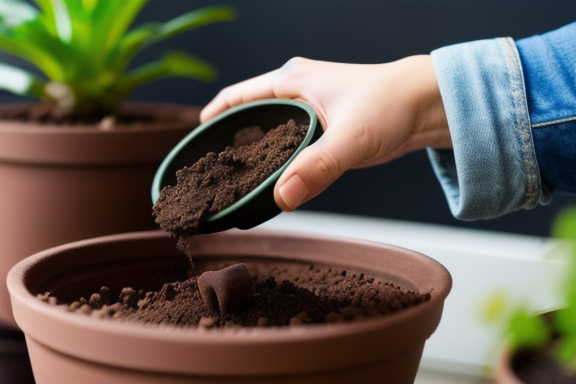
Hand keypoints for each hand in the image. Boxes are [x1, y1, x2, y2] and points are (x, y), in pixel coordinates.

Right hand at [200, 55, 450, 210]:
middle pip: (247, 116)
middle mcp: (294, 92)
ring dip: (254, 153)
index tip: (194, 145)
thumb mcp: (351, 137)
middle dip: (229, 141)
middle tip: (214, 173)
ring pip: (268, 132)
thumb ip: (318, 167)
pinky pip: (288, 145)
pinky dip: (277, 160)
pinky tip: (273, 180)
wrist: (425, 104)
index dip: (212, 117)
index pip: (236, 96)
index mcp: (291, 81)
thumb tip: (283, 197)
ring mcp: (308, 110)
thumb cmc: (391, 104)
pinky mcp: (321, 128)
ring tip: (238, 181)